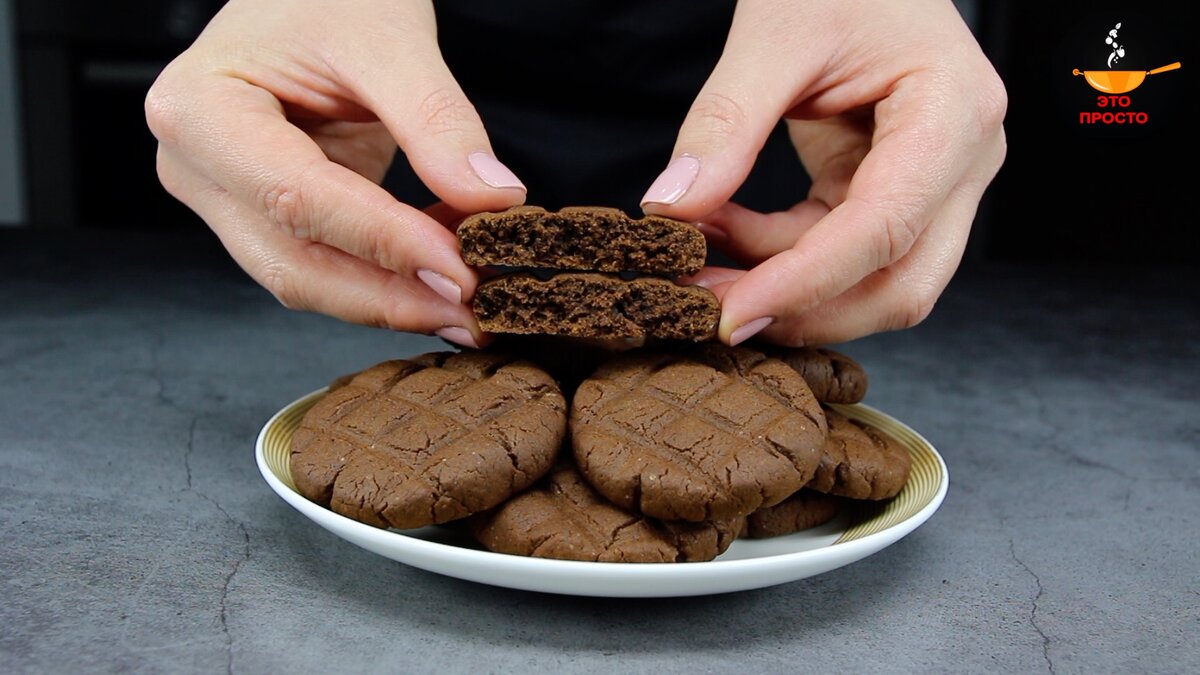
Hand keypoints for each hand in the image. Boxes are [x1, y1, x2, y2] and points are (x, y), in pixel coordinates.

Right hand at [145, 0, 526, 347]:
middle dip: (390, 297)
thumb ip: (437, 121)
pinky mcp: (267, 217)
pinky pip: (327, 264)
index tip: (459, 269)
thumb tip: (492, 200)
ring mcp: (227, 200)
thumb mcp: (388, 36)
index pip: (299, 198)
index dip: (385, 243)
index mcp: (200, 110)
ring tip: (469, 306)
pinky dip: (389, 278)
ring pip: (310, 278)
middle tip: (474, 313)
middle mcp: (197, 168)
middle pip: (295, 262)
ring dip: (394, 300)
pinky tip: (446, 277)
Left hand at [640, 0, 1006, 345]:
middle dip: (802, 309)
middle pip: (899, 285)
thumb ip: (724, 123)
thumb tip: (672, 208)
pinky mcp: (893, 190)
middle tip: (709, 310)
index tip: (729, 314)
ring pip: (872, 283)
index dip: (805, 283)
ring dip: (784, 288)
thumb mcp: (774, 34)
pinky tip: (722, 228)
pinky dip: (779, 255)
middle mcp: (962, 160)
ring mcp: (936, 183)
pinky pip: (840, 252)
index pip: (885, 228)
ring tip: (700, 260)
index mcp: (953, 111)